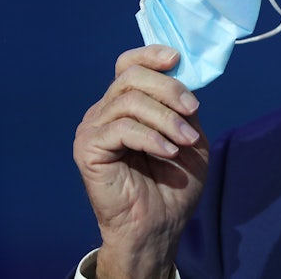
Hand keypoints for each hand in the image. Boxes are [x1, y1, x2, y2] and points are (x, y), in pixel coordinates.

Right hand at [74, 46, 208, 278]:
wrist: (159, 225)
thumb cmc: (173, 183)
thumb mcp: (188, 133)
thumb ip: (182, 104)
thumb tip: (183, 75)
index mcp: (126, 104)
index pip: (129, 64)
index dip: (151, 54)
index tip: (176, 59)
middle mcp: (105, 111)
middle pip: (132, 76)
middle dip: (169, 89)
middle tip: (192, 111)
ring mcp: (93, 128)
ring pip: (130, 100)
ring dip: (166, 118)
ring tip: (185, 141)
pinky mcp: (88, 149)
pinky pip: (122, 128)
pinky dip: (151, 137)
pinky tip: (168, 152)